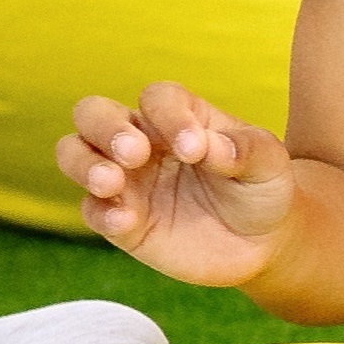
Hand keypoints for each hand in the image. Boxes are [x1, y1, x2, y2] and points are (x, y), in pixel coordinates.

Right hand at [57, 81, 302, 289]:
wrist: (262, 244)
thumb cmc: (262, 189)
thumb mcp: (269, 165)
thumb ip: (246, 150)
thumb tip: (212, 147)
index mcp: (179, 117)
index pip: (156, 98)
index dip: (169, 115)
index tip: (194, 148)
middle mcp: (142, 141)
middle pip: (93, 113)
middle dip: (104, 127)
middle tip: (135, 153)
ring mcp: (126, 180)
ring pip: (75, 154)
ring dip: (84, 163)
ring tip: (112, 182)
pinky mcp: (121, 221)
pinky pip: (92, 210)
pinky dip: (101, 212)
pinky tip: (126, 221)